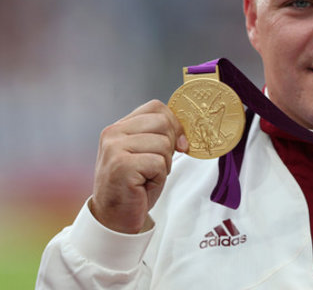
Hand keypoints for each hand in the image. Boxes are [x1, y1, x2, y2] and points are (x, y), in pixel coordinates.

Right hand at [89, 100, 187, 233]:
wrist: (115, 218)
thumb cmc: (135, 187)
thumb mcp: (148, 154)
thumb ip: (160, 136)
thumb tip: (185, 131)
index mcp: (119, 127)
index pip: (156, 107)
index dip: (174, 124)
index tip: (178, 144)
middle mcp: (113, 133)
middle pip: (163, 122)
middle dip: (170, 147)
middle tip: (156, 167)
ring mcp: (114, 148)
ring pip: (163, 144)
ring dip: (164, 165)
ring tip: (147, 177)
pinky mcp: (121, 165)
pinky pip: (158, 163)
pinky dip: (158, 177)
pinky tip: (143, 185)